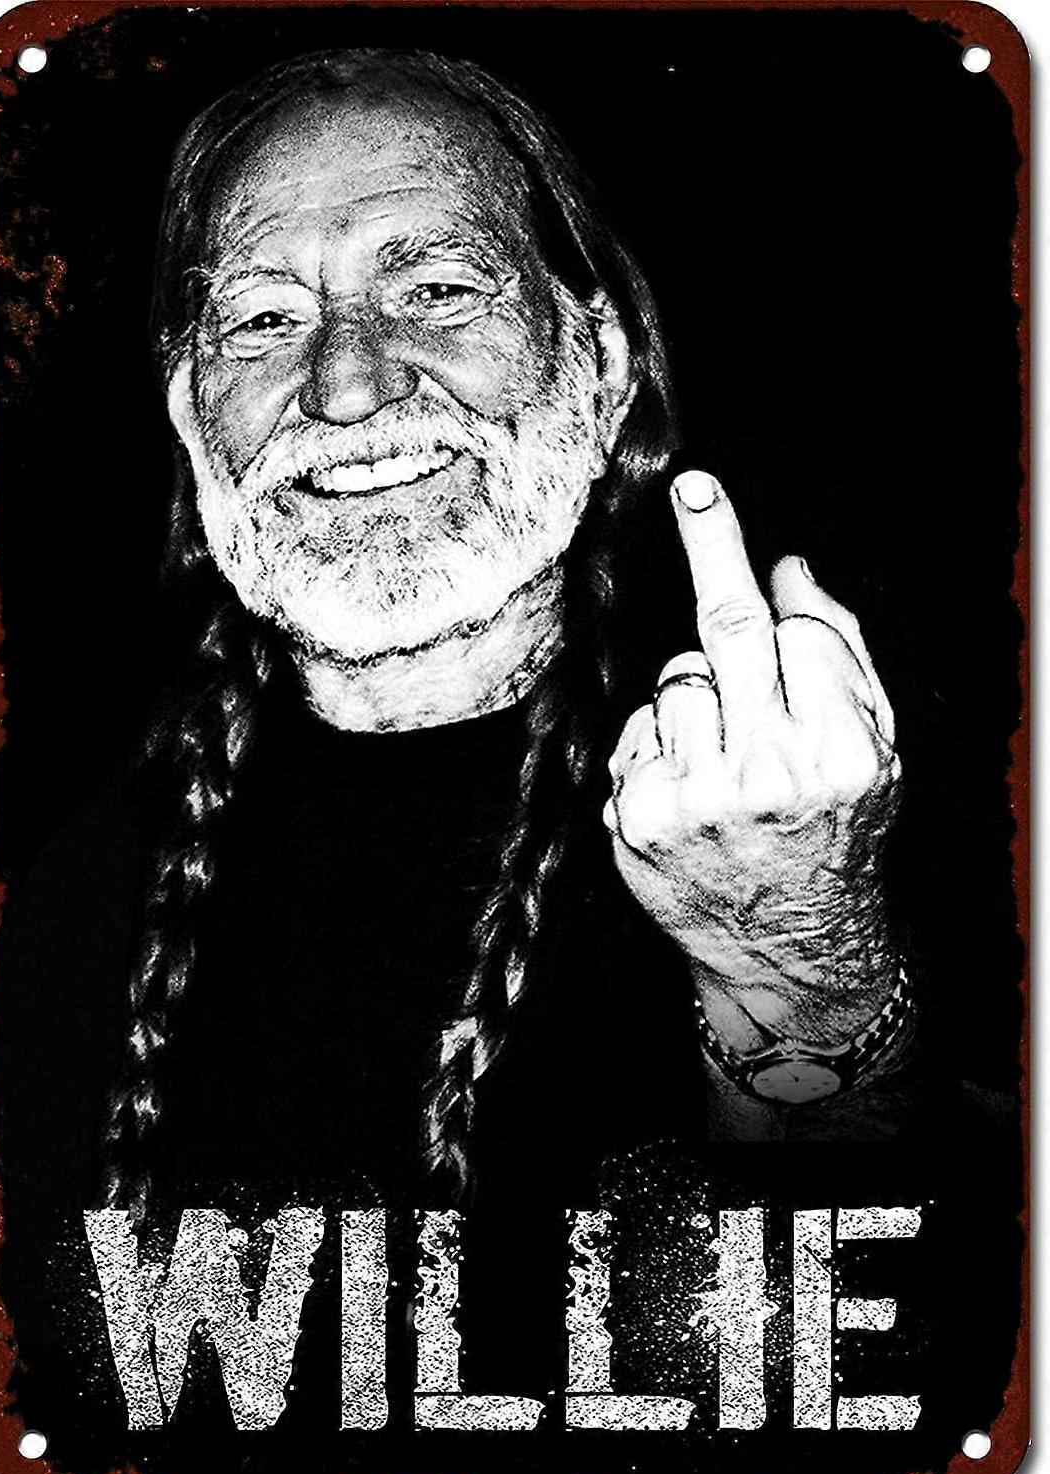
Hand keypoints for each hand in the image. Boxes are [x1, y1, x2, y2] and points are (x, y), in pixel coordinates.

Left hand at [604, 471, 902, 1052]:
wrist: (789, 947)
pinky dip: (660, 738)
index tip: (713, 499)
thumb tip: (788, 569)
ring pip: (676, 677)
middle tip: (692, 490)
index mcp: (840, 754)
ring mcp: (694, 799)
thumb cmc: (833, 833)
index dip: (775, 588)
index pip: (799, 631)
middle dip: (709, 545)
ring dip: (697, 689)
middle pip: (727, 629)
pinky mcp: (637, 819)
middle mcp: (767, 776)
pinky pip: (637, 729)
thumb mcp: (874, 753)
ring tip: (726, 750)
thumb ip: (838, 657)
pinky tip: (690, 781)